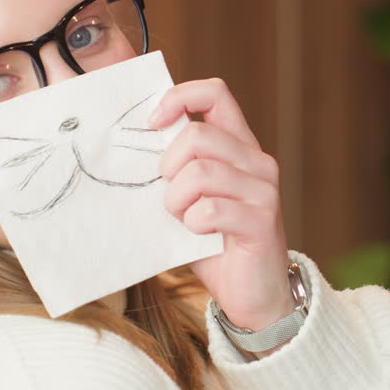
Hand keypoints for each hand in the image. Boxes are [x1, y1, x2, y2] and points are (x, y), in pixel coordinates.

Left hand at [149, 78, 294, 335]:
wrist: (254, 296)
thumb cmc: (214, 244)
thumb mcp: (190, 198)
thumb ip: (174, 169)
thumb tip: (126, 144)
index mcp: (238, 146)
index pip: (215, 93)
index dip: (179, 97)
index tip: (153, 124)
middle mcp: (256, 161)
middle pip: (197, 134)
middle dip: (168, 166)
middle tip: (169, 196)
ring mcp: (263, 190)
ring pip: (200, 172)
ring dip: (177, 200)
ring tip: (183, 218)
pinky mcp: (261, 221)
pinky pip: (210, 210)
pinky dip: (193, 224)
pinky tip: (199, 235)